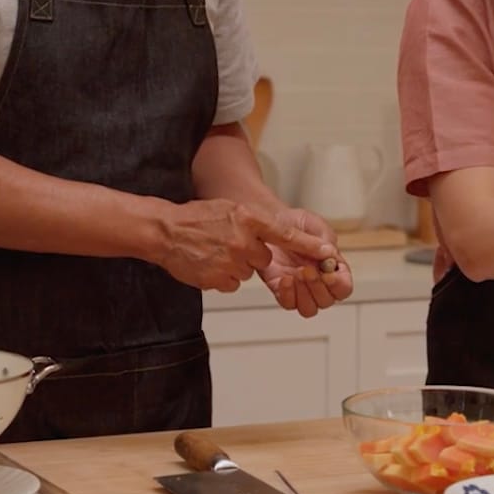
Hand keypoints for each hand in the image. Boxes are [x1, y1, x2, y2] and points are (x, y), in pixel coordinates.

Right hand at [157, 199, 334, 293]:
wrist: (165, 232)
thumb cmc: (197, 218)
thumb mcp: (229, 209)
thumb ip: (252, 223)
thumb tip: (269, 239)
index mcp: (248, 219)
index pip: (284, 234)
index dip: (307, 245)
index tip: (328, 253)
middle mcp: (243, 241)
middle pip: (263, 258)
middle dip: (251, 254)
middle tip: (229, 243)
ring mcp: (230, 262)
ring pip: (246, 272)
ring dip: (235, 265)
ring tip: (214, 251)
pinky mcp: (218, 280)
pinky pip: (231, 284)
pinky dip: (222, 276)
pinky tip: (208, 263)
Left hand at [258, 209, 353, 315]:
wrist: (267, 222)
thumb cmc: (294, 223)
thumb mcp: (313, 223)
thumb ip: (324, 239)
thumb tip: (330, 255)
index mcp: (332, 267)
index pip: (344, 287)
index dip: (339, 285)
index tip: (328, 274)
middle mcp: (318, 281)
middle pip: (327, 301)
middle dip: (318, 287)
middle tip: (307, 270)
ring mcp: (299, 288)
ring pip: (309, 309)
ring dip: (304, 295)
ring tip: (296, 274)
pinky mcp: (280, 289)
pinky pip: (288, 304)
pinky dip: (287, 295)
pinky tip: (285, 279)